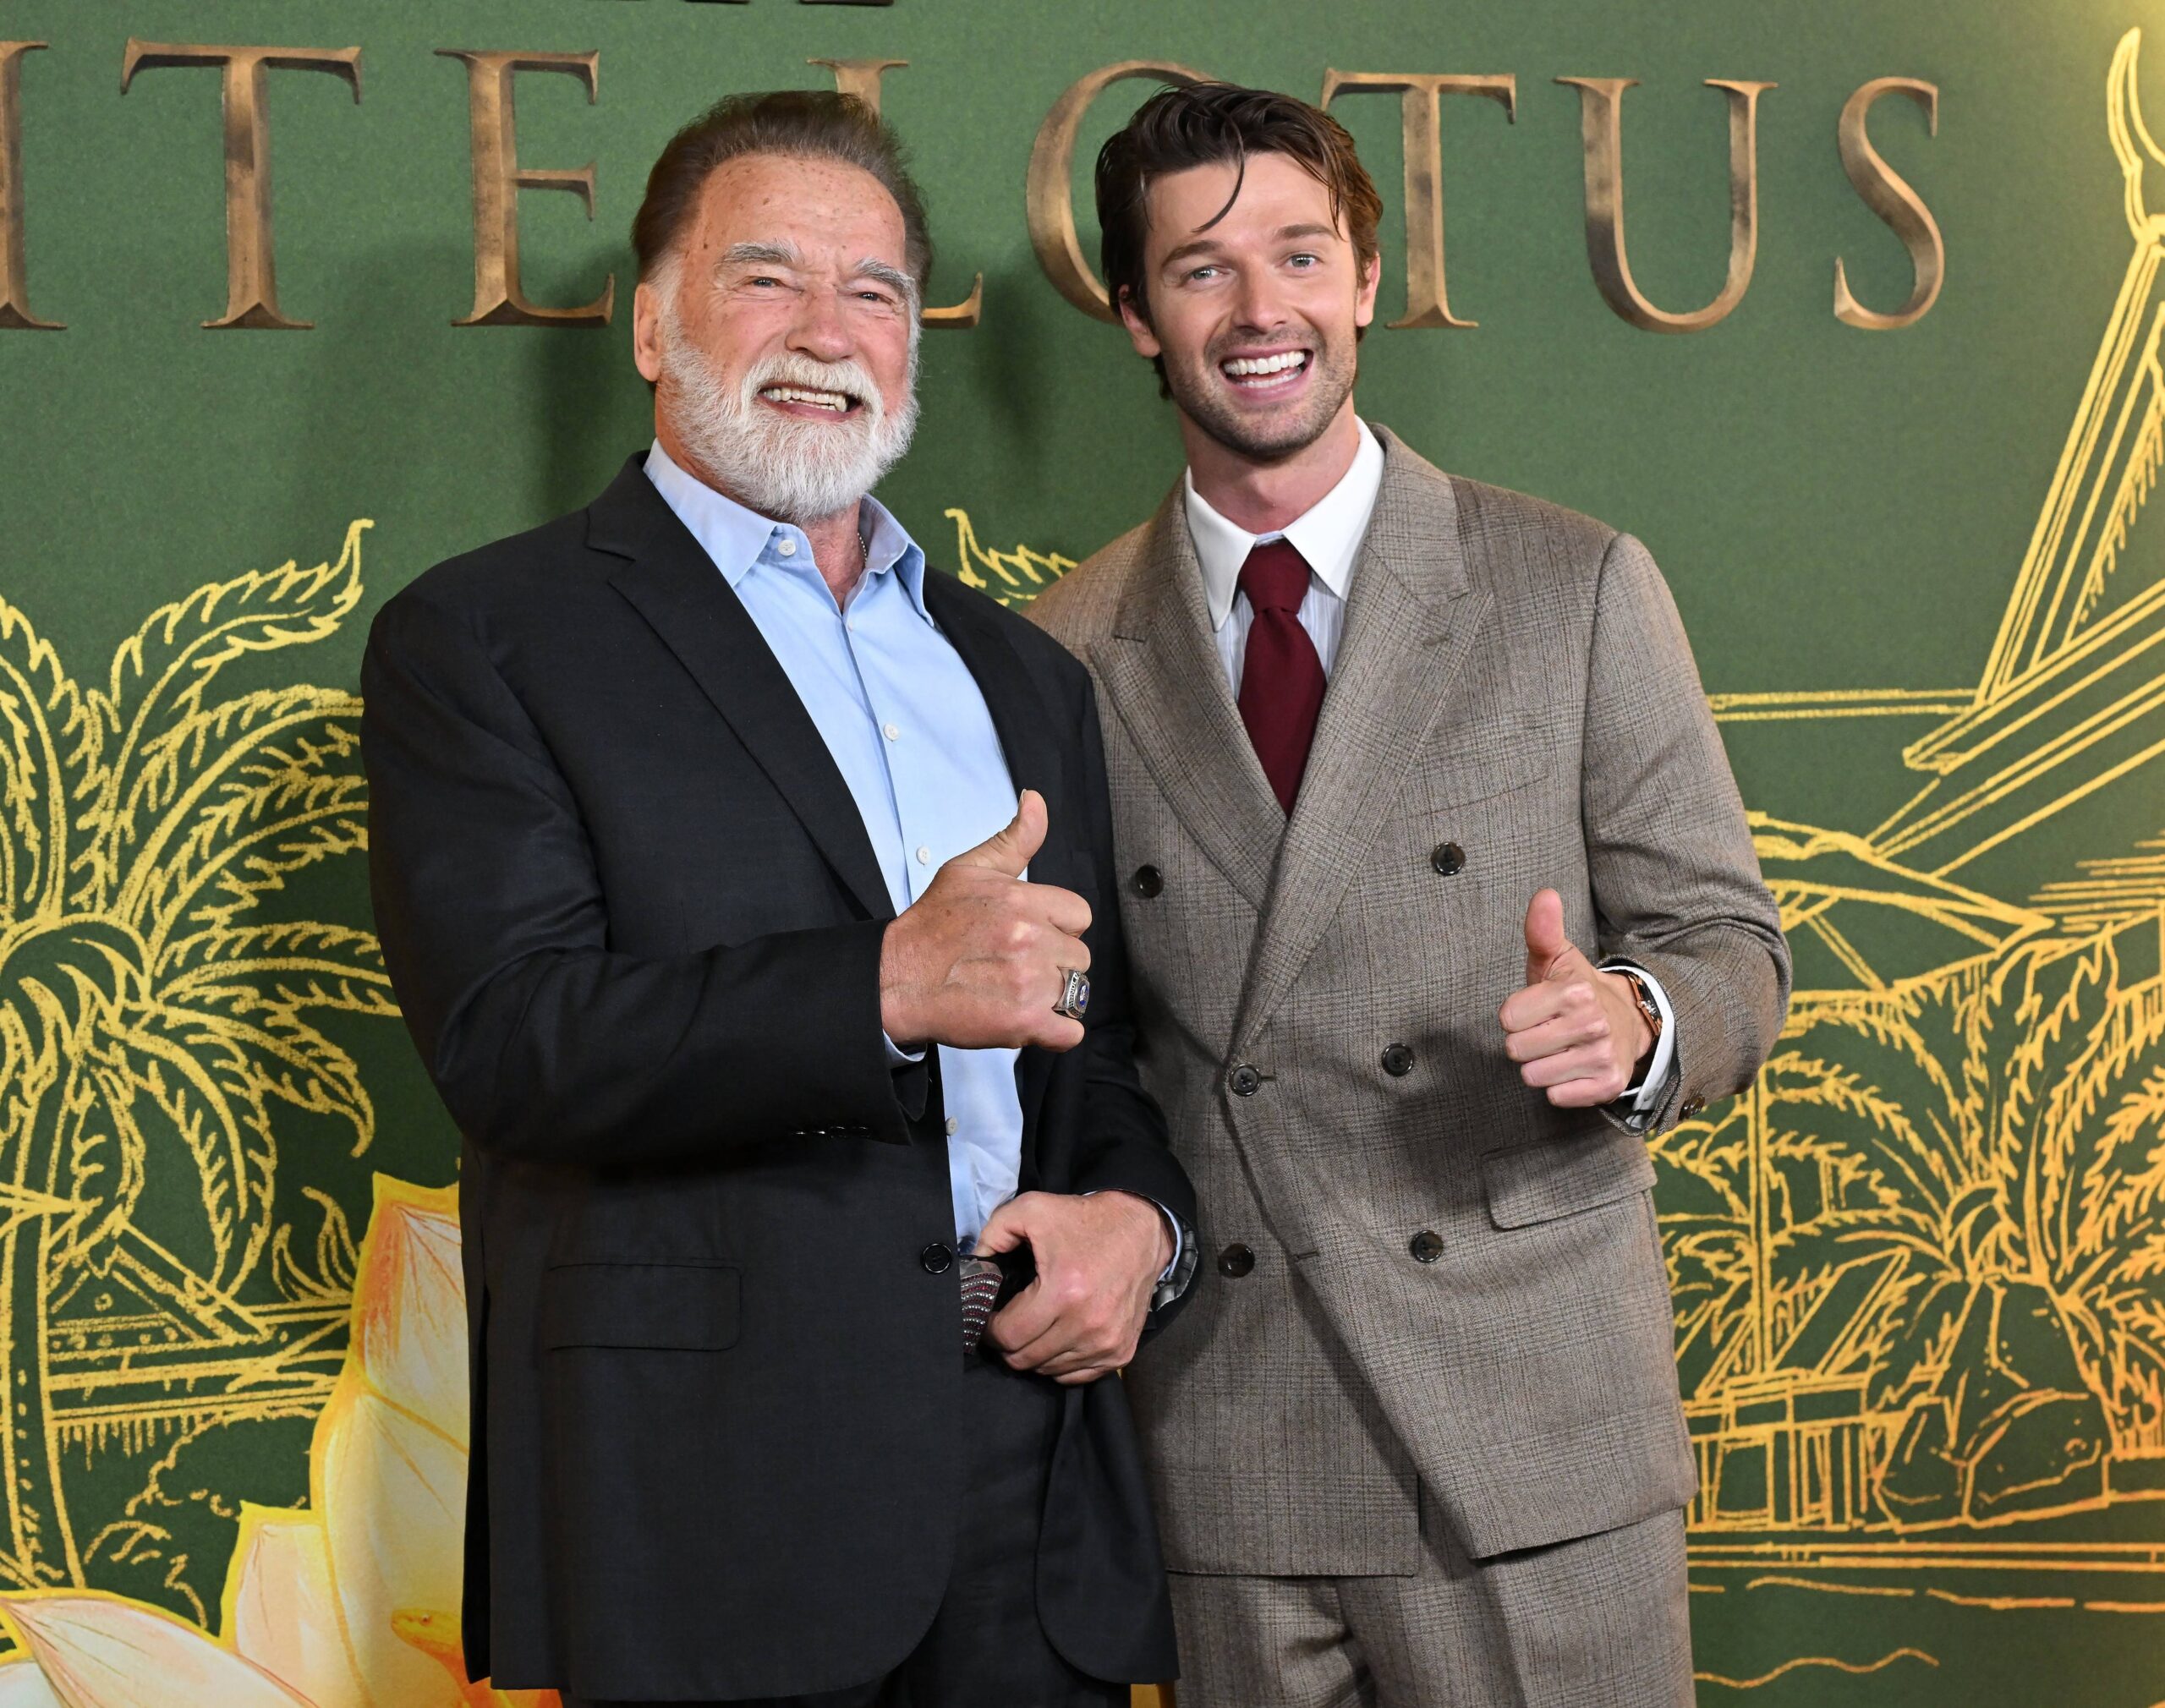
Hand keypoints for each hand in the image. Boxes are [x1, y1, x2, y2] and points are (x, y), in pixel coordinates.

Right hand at [878, 790, 1091, 1051]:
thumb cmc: (929, 927)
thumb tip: (1035, 800)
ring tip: (1015, 992)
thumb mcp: (969, 870)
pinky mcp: (1023, 1022)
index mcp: (1022, 900)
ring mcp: (1029, 982)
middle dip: (1054, 964)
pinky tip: (1030, 1021)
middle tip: (1014, 967)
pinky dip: (1056, 1033)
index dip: (1056, 928)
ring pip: (1076, 993)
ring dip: (1053, 998)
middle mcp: (1030, 938)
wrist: (895, 980)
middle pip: (1079, 957)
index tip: (1028, 936)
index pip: (1079, 915)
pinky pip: (1070, 1033)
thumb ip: (1014, 838)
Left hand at [976, 1191, 1171, 1384]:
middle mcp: (1087, 1324)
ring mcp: (1107, 1342)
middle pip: (1025, 1359)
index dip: (990, 1330)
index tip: (989, 1318)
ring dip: (1034, 1353)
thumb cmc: (1084, 1221)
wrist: (1140, 1229)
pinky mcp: (1121, 1351)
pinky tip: (1058, 1337)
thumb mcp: (1033, 1208)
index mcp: (1063, 1292)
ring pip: (1049, 1371)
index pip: (1009, 1336)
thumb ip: (993, 1233)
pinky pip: (1077, 1376)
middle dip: (1008, 1344)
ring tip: (1034, 1327)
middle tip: (1007, 1323)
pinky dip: (1061, 1363)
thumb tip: (975, 1267)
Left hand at [1498, 888, 1653, 1107]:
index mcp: (1574, 992)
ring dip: (1541, 1065)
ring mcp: (1602, 1056)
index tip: (1536, 1009)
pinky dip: (1560, 1087)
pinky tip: (1574, 1067)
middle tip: (1548, 1030)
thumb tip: (1545, 894)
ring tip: (1560, 1048)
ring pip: (1533, 1076)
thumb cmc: (1575, 992)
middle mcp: (1592, 1024)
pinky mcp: (1608, 1084)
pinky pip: (1556, 1097)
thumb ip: (1542, 930)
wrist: (1627, 1022)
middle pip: (1516, 1050)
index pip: (1508, 1018)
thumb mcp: (1556, 959)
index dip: (1516, 1015)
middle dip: (1525, 1042)